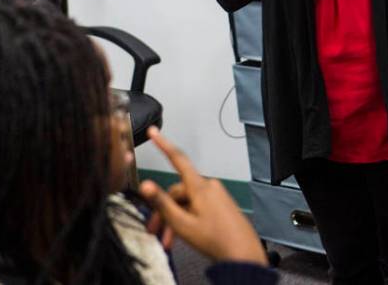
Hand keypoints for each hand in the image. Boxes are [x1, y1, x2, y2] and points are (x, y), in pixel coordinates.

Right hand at [139, 127, 267, 264]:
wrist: (243, 255)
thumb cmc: (215, 239)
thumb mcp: (182, 223)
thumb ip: (162, 203)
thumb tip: (145, 184)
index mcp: (199, 186)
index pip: (177, 158)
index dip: (163, 144)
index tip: (153, 132)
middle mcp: (208, 186)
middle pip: (177, 192)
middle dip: (164, 211)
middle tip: (154, 231)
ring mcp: (216, 195)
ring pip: (187, 202)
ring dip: (175, 219)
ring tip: (168, 241)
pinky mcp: (221, 205)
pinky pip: (198, 207)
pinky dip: (187, 219)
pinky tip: (182, 236)